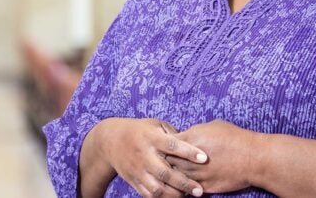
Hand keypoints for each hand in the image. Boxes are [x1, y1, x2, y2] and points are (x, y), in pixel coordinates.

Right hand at [93, 118, 207, 197]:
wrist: (111, 141)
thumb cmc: (140, 130)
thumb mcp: (155, 125)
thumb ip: (173, 134)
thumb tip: (193, 144)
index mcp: (151, 138)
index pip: (172, 145)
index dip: (188, 152)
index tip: (204, 158)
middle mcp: (144, 155)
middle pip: (165, 173)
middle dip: (184, 183)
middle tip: (200, 190)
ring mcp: (138, 170)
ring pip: (156, 188)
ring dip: (174, 195)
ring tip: (188, 196)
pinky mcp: (133, 181)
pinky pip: (148, 195)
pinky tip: (174, 197)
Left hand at [169, 119, 258, 193]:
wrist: (253, 158)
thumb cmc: (236, 138)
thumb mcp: (213, 126)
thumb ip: (195, 131)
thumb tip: (187, 135)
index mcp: (191, 139)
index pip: (167, 143)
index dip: (167, 145)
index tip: (171, 146)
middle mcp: (190, 158)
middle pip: (167, 161)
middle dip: (168, 160)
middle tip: (172, 160)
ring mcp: (197, 174)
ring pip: (176, 176)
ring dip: (176, 174)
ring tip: (179, 171)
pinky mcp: (204, 186)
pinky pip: (188, 188)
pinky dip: (186, 185)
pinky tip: (189, 181)